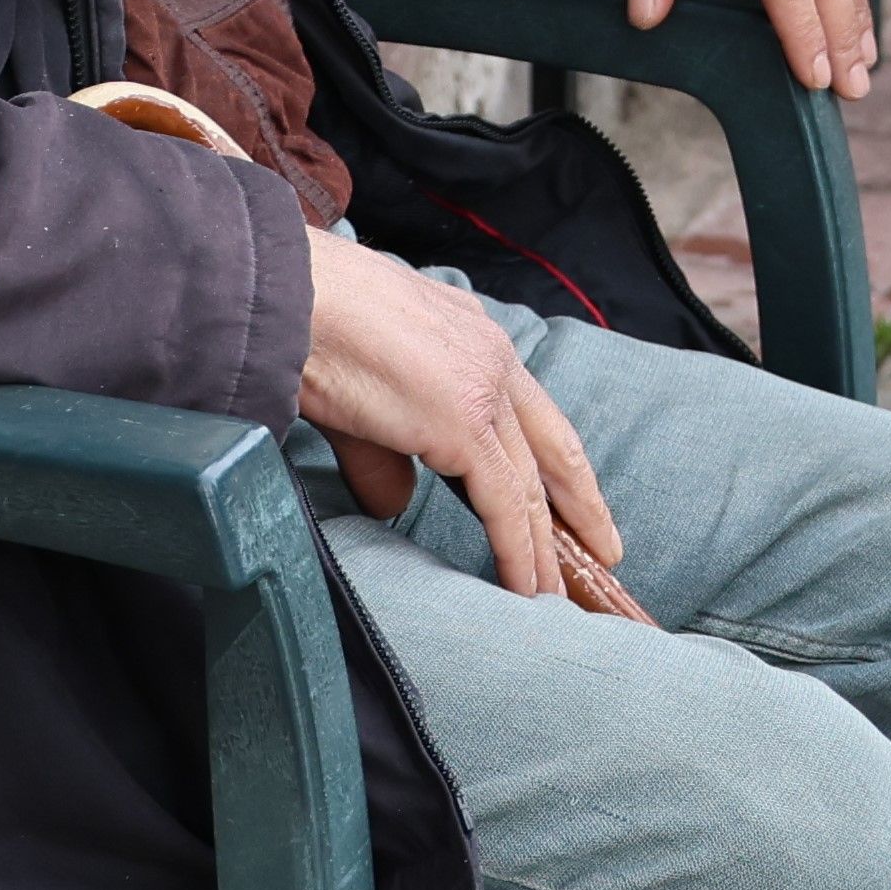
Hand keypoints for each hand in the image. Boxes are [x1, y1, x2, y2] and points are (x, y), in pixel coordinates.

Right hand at [300, 234, 622, 590]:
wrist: (287, 298)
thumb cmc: (308, 329)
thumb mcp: (359, 400)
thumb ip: (387, 457)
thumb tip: (397, 504)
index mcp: (472, 336)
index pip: (528, 410)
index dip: (552, 459)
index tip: (569, 499)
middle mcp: (491, 355)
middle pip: (552, 444)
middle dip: (579, 502)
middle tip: (603, 548)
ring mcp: (483, 387)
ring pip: (530, 482)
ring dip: (547, 545)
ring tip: (559, 591)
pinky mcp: (464, 423)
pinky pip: (504, 502)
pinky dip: (518, 550)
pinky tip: (525, 585)